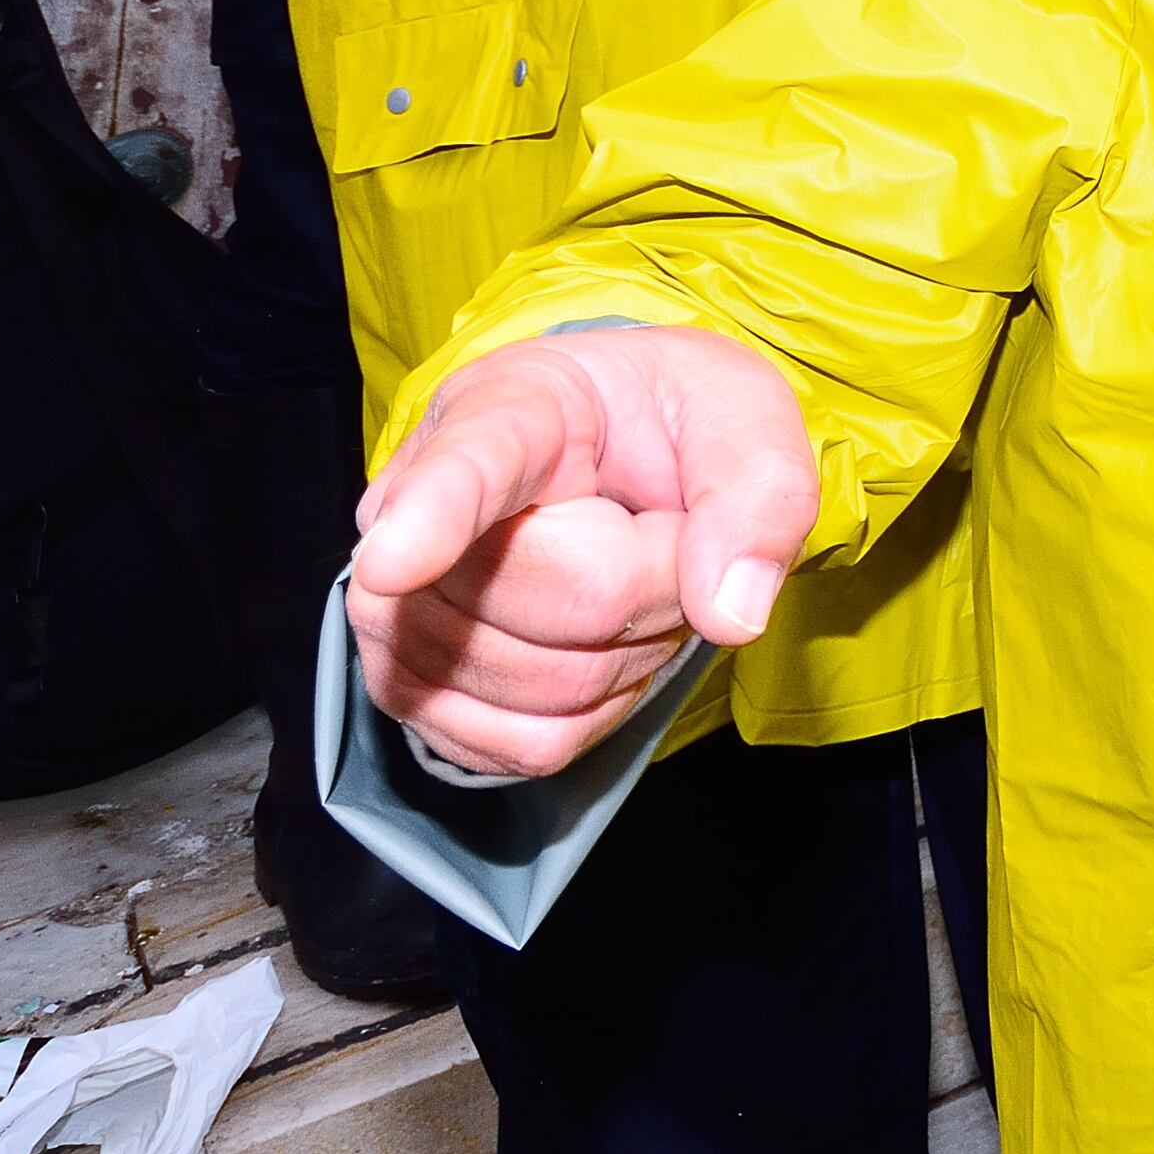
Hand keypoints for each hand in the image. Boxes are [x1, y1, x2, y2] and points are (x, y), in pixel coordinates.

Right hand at [345, 327, 820, 781]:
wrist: (624, 456)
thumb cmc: (669, 423)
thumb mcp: (745, 412)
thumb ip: (760, 491)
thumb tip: (729, 613)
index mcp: (506, 409)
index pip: (464, 469)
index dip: (428, 521)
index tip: (393, 564)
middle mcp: (418, 507)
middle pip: (566, 598)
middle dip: (661, 584)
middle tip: (669, 534)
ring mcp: (398, 610)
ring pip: (548, 686)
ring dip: (634, 651)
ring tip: (633, 578)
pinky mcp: (410, 690)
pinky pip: (526, 744)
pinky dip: (595, 712)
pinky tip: (599, 641)